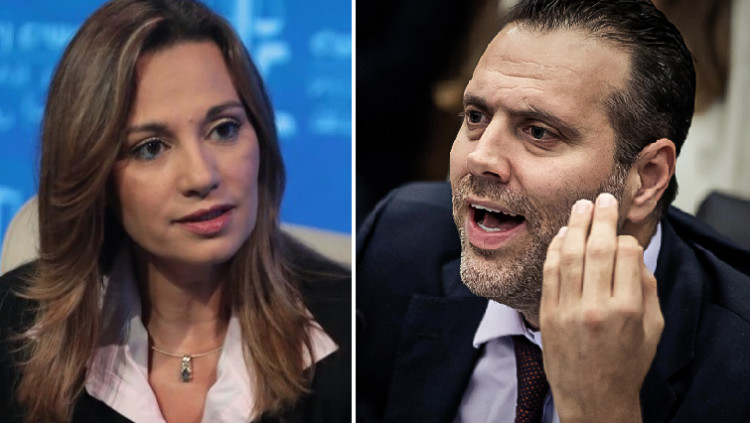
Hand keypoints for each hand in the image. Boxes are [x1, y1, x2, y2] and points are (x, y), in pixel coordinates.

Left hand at [540, 193, 663, 422]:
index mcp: (626, 310)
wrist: (592, 398)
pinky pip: (549, 272)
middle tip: (602, 198)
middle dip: (601, 218)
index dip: (627, 239)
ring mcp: (567, 309)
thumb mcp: (653, 328)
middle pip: (597, 248)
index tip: (625, 235)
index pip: (627, 255)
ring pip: (569, 255)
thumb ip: (646, 288)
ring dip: (575, 226)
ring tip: (581, 206)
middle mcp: (595, 307)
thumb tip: (632, 253)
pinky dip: (555, 249)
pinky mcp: (547, 313)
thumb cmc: (627, 363)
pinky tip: (562, 234)